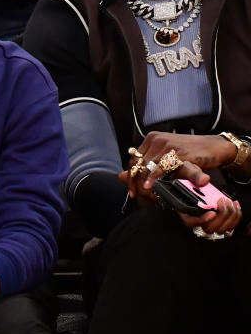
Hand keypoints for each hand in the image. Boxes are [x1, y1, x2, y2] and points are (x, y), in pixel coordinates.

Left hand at [122, 132, 237, 197]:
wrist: (213, 147)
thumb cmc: (189, 153)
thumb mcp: (165, 157)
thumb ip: (146, 164)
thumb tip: (120, 176)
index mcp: (152, 138)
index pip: (134, 159)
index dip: (130, 176)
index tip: (131, 190)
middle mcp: (157, 139)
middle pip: (138, 164)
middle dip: (135, 181)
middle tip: (136, 195)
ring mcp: (168, 145)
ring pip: (147, 167)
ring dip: (144, 182)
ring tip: (144, 194)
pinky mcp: (178, 153)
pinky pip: (161, 168)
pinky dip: (154, 178)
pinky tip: (150, 187)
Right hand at [171, 164, 242, 234]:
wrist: (189, 174)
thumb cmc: (184, 173)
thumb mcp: (185, 169)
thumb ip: (193, 174)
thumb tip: (204, 180)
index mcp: (182, 207)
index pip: (190, 221)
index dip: (201, 220)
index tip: (212, 213)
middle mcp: (194, 215)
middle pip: (207, 228)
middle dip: (220, 217)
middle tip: (222, 201)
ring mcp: (206, 217)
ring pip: (219, 228)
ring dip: (229, 217)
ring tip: (230, 202)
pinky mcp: (216, 215)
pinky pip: (227, 224)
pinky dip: (234, 216)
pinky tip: (235, 204)